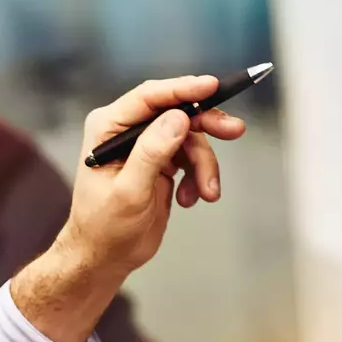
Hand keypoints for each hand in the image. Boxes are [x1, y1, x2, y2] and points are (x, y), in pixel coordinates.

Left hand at [9, 75, 245, 341]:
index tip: (213, 85)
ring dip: (204, 165)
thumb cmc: (105, 226)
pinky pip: (192, 158)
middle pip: (176, 111)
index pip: (149, 97)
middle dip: (206, 123)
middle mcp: (125, 130)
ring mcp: (145, 145)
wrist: (105, 256)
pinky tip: (191, 199)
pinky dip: (199, 178)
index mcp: (107, 128)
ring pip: (190, 138)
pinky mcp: (161, 162)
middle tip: (235, 131)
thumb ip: (152, 153)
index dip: (182, 89)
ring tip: (207, 193)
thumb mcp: (129, 191)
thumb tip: (178, 118)